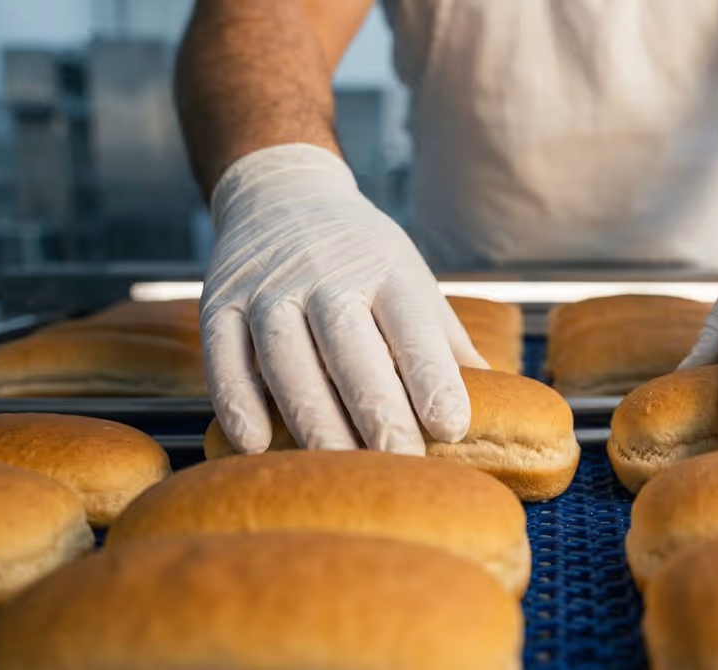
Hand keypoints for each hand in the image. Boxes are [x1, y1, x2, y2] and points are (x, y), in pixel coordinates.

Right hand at [201, 144, 486, 454]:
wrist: (282, 190)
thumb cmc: (362, 253)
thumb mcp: (412, 280)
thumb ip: (445, 342)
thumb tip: (498, 403)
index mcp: (385, 271)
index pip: (412, 328)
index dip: (431, 377)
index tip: (452, 426)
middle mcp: (325, 275)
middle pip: (350, 347)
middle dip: (376, 408)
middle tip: (399, 462)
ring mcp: (268, 288)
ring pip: (287, 357)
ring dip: (311, 416)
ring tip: (337, 467)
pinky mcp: (219, 300)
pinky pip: (223, 354)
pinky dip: (236, 399)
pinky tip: (256, 441)